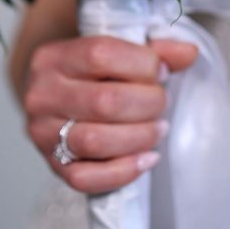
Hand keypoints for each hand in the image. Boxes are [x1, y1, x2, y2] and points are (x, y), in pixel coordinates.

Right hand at [23, 35, 198, 193]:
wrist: (51, 102)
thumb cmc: (88, 75)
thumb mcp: (112, 53)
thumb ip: (152, 50)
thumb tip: (188, 54)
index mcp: (53, 57)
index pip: (100, 54)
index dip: (142, 63)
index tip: (160, 71)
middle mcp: (41, 94)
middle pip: (104, 101)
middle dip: (148, 104)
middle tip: (161, 103)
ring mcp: (43, 133)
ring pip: (96, 141)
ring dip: (140, 137)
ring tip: (158, 129)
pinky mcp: (54, 166)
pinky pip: (87, 178)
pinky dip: (124, 171)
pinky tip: (147, 158)